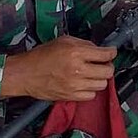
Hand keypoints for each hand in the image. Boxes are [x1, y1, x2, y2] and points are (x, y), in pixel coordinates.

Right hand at [2, 36, 116, 101]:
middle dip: (108, 66)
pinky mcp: (71, 96)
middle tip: (102, 64)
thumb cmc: (41, 56)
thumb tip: (99, 49)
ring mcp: (75, 85)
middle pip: (108, 72)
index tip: (111, 52)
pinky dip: (90, 90)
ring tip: (92, 74)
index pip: (105, 55)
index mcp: (76, 53)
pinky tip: (84, 83)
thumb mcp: (64, 41)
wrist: (25, 74)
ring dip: (100, 78)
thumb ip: (84, 44)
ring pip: (102, 85)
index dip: (112, 52)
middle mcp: (77, 70)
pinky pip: (91, 96)